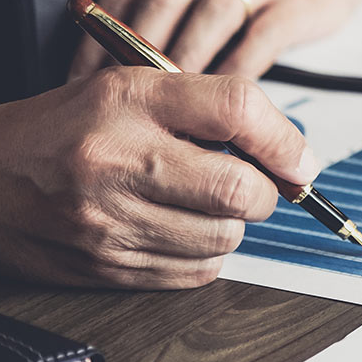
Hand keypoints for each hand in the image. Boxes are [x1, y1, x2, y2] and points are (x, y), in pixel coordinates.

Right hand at [0, 68, 318, 288]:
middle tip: (250, 184)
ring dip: (231, 225)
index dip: (284, 138)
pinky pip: (194, 273)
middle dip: (263, 192)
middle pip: (239, 188)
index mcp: (130, 99)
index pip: (237, 108)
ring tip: (201, 204)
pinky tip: (178, 230)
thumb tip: (287, 150)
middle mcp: (118, 159)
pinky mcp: (104, 266)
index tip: (298, 158)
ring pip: (224, 238)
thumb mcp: (128, 89)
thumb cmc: (62, 128)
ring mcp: (109, 220)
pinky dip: (204, 255)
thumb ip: (205, 107)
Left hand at [69, 0, 361, 80]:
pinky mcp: (296, 1)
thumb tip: (113, 80)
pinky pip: (261, 37)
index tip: (86, 86)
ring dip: (190, 62)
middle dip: (141, 55)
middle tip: (127, 102)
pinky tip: (225, 102)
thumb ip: (162, 15)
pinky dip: (239, 71)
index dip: (100, 42)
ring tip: (174, 107)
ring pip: (212, 13)